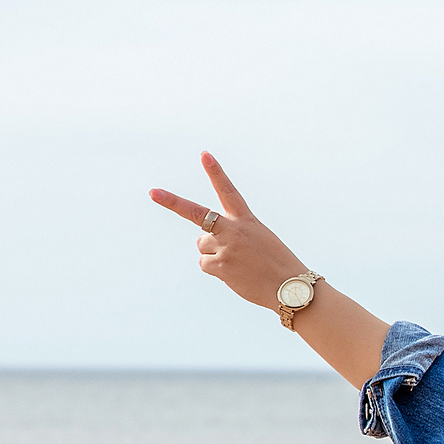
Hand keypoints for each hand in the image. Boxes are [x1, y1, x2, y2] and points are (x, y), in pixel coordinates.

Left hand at [148, 153, 308, 310]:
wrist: (290, 288)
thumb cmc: (276, 263)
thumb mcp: (259, 239)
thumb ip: (230, 235)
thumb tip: (201, 245)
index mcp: (246, 220)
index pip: (228, 191)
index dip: (216, 172)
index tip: (204, 155)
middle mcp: (233, 230)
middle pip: (196, 213)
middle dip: (172, 203)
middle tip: (153, 192)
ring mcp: (226, 248)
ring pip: (201, 244)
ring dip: (213, 253)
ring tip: (237, 263)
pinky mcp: (220, 266)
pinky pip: (204, 263)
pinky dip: (215, 269)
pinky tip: (234, 273)